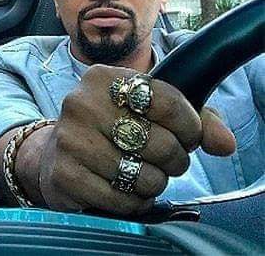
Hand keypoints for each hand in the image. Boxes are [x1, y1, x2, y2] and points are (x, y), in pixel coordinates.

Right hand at [32, 64, 235, 214]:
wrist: (56, 155)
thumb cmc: (110, 130)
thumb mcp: (148, 111)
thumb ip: (196, 119)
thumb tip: (224, 143)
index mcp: (102, 78)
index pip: (167, 101)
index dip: (189, 126)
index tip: (187, 135)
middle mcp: (81, 103)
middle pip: (159, 142)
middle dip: (174, 160)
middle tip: (165, 161)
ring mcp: (69, 139)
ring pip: (142, 175)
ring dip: (153, 183)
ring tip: (141, 174)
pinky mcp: (65, 174)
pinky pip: (122, 199)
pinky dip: (133, 201)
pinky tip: (123, 189)